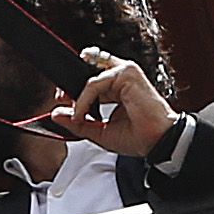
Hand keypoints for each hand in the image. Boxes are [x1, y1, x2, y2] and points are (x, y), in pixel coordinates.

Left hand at [45, 46, 179, 157]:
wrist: (158, 142)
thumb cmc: (138, 137)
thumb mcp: (99, 131)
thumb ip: (78, 122)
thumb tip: (56, 114)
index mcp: (118, 88)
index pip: (91, 77)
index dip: (74, 86)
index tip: (62, 101)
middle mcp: (122, 77)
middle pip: (87, 72)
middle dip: (71, 87)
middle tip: (61, 101)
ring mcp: (126, 73)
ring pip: (89, 79)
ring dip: (77, 98)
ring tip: (77, 116)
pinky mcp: (127, 74)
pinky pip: (94, 84)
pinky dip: (84, 100)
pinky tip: (82, 114)